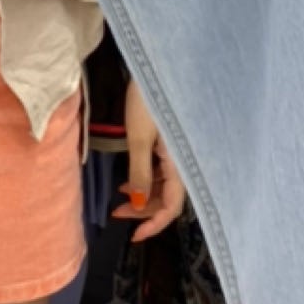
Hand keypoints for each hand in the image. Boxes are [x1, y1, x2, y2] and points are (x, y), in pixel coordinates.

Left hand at [116, 81, 185, 242]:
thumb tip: (140, 205)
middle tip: (118, 214)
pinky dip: (146, 179)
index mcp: (181, 163)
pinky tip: (129, 181)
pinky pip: (162, 170)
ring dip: (144, 196)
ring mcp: (179, 151)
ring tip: (120, 199)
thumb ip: (141, 174)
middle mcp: (185, 161)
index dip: (154, 224)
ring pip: (165, 185)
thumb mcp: (139, 139)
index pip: (173, 206)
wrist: (158, 67)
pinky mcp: (172, 142)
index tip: (134, 237)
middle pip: (169, 197)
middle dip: (145, 211)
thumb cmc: (148, 100)